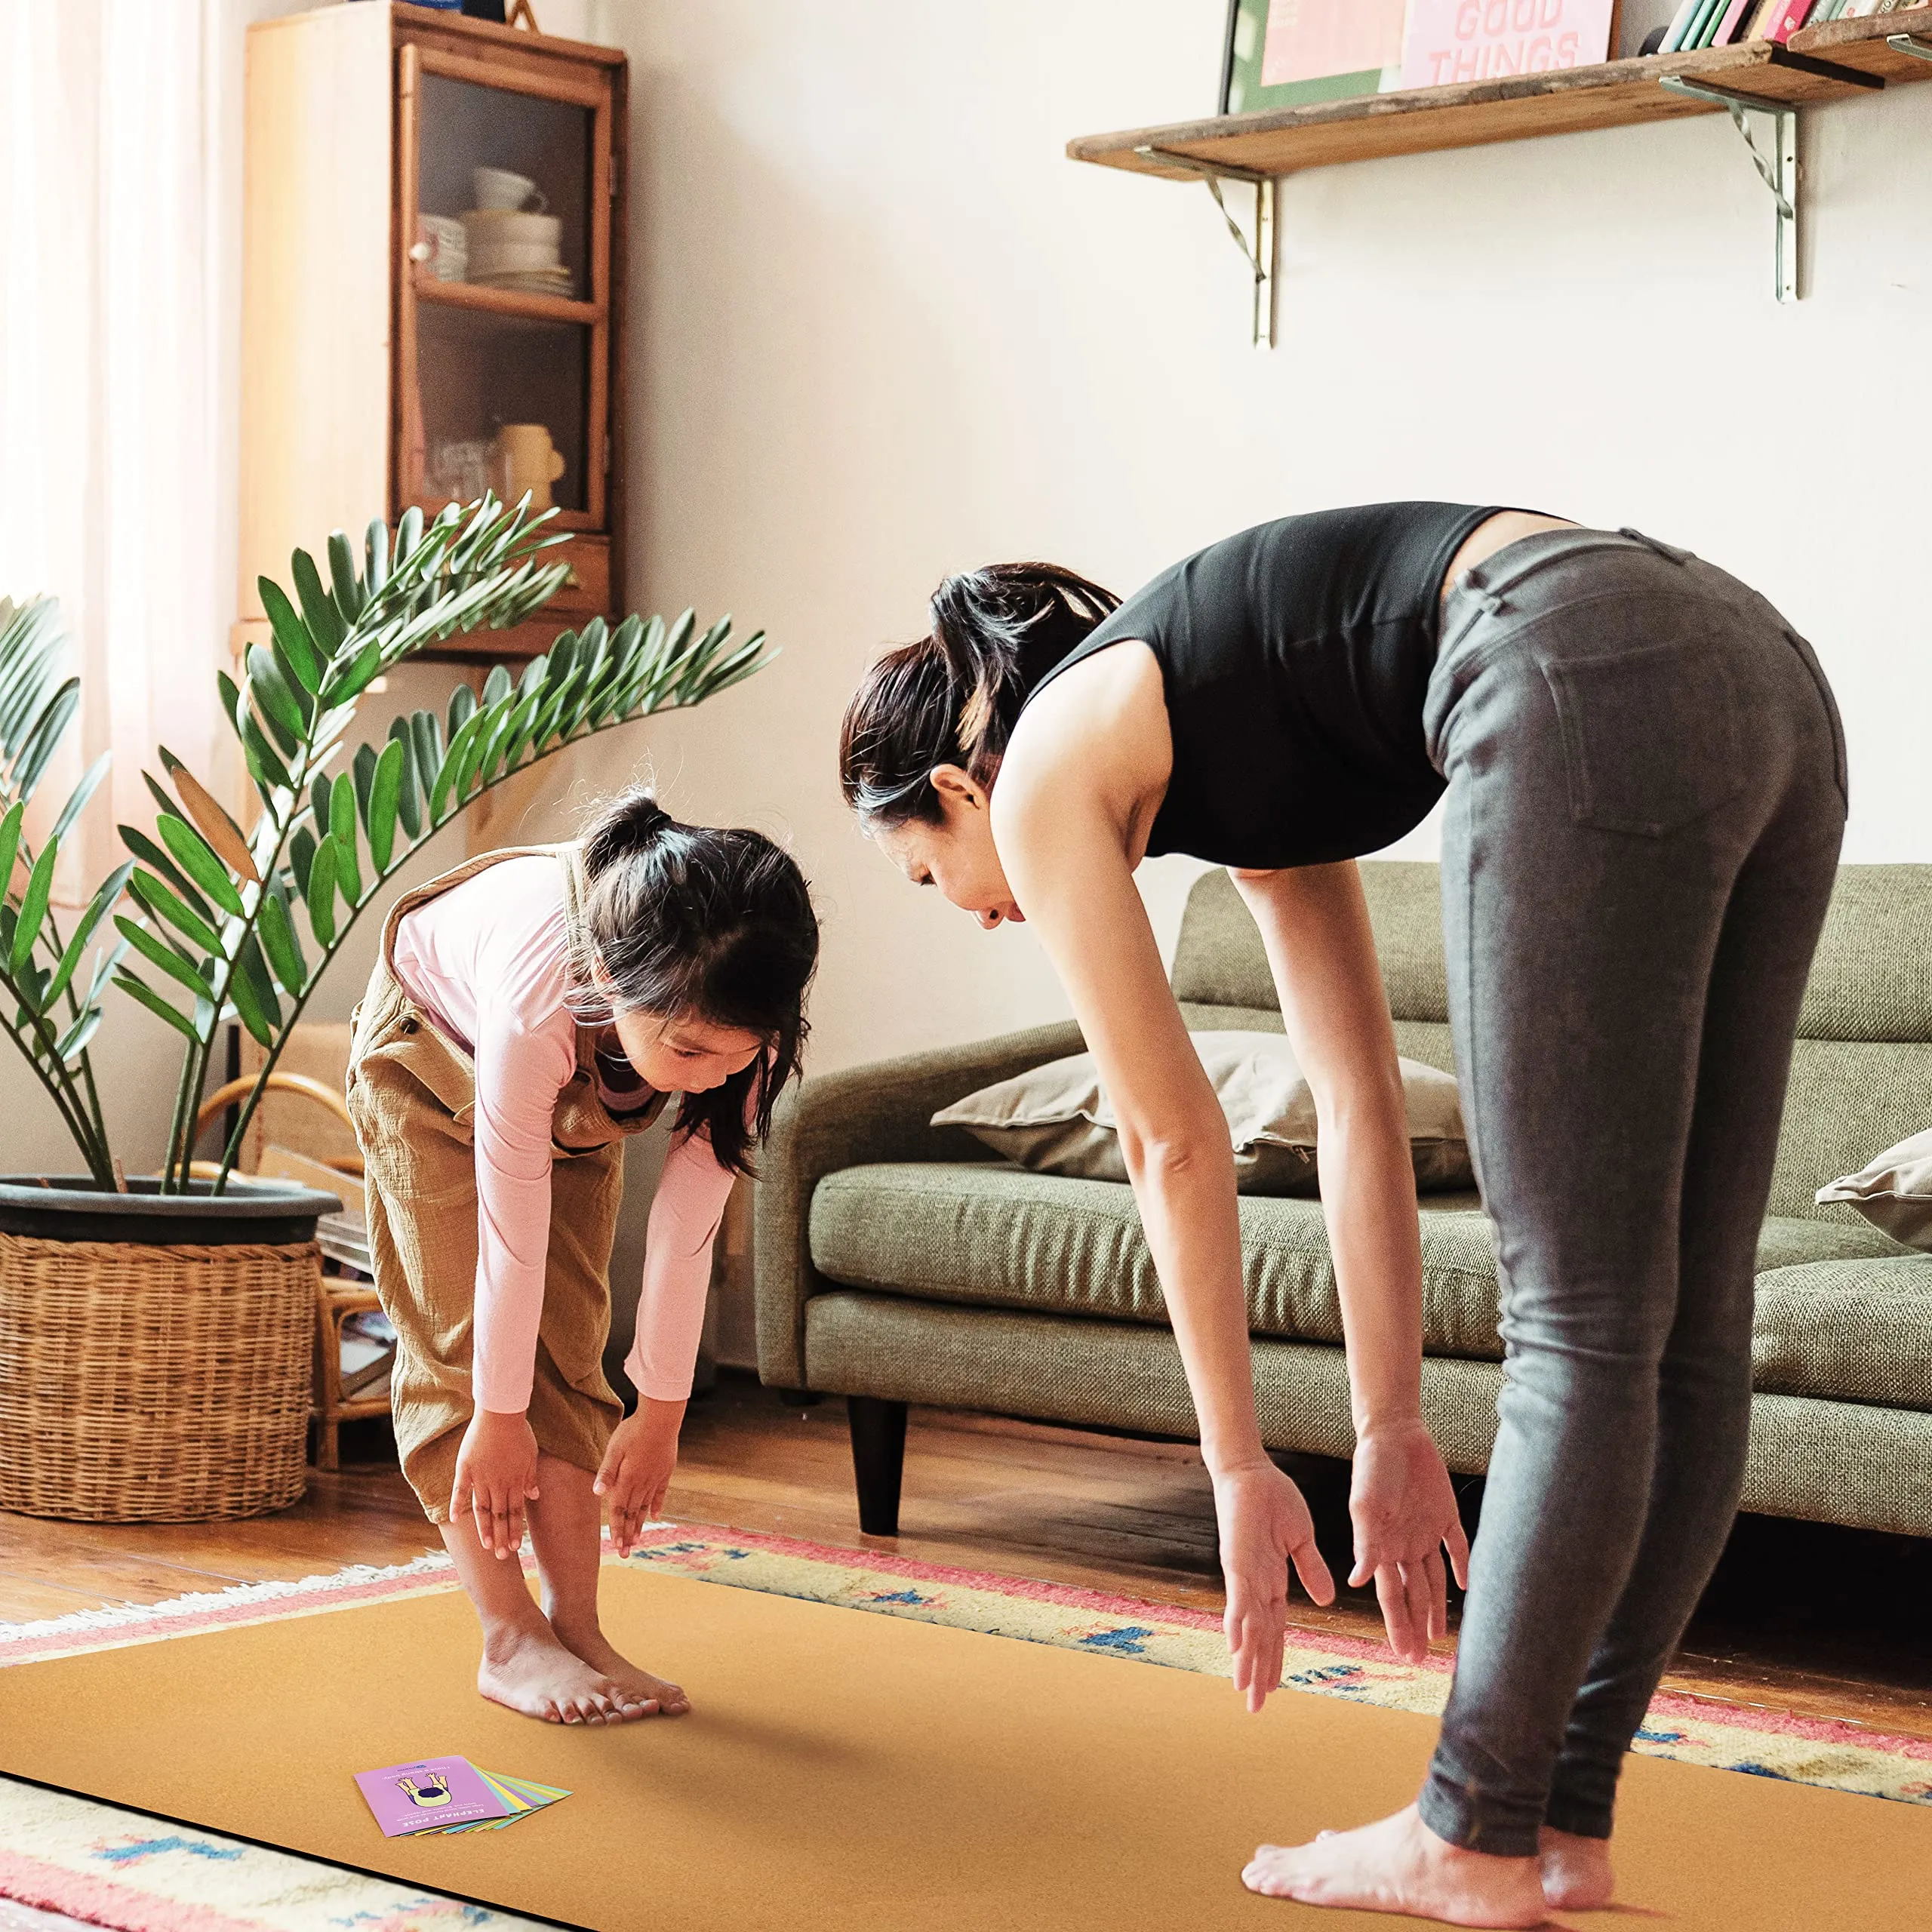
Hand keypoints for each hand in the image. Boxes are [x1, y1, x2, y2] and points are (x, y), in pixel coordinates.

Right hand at [451, 1410, 539, 1559]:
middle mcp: (498, 1483)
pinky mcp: (466, 1468)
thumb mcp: (531, 1454)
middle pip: (500, 1515)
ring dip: (485, 1528)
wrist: (501, 1412)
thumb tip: (534, 1495)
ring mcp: (481, 1477)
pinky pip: (460, 1490)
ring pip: (483, 1509)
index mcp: (515, 1480)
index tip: (514, 1547)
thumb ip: (530, 1477)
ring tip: (486, 1546)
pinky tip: (455, 1519)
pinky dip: (457, 1505)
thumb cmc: (519, 1431)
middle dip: (501, 1536)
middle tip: (502, 1556)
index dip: (515, 1529)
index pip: (515, 1511)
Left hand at [594, 1397, 684, 1555]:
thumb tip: (596, 1493)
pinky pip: (660, 1494)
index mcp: (626, 1480)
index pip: (619, 1511)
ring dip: (639, 1525)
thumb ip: (606, 1471)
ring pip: (645, 1507)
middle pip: (632, 1514)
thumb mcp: (614, 1448)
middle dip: (627, 1535)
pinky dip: (657, 1506)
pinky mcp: (665, 1471)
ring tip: (637, 1541)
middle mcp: (641, 1484)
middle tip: (626, 1554)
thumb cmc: (633, 1430)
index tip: (617, 1547)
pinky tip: (655, 1517)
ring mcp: (654, 1479)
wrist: (661, 1418)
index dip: (617, 1529)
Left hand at [1211, 1460, 1336, 1713]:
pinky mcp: (1238, 1559)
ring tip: (1245, 1689)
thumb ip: (1310, 1571)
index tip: (1274, 1688)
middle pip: (1259, 1636)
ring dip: (1247, 1657)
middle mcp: (1255, 1584)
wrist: (1252, 1472)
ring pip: (1247, 1624)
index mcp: (1272, 1580)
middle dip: (1257, 1671)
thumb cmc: (1273, 1499)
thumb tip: (1326, 1602)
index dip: (1273, 1659)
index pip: (1273, 1629)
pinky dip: (1239, 1619)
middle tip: (1254, 1707)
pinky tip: (1236, 1644)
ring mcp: (1245, 1573)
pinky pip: (1240, 1595)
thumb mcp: (1300, 1540)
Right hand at [1348, 1416, 1470, 1664]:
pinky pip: (1456, 1546)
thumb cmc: (1373, 1466)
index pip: (1390, 1595)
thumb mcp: (1365, 1505)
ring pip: (1432, 1578)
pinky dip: (1461, 1566)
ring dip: (1434, 1606)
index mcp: (1381, 1546)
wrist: (1393, 1431)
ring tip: (1438, 1635)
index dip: (1397, 1624)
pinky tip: (1464, 1587)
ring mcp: (1424, 1531)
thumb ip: (1365, 1543)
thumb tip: (1355, 1582)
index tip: (1402, 1654)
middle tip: (1420, 1657)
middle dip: (1414, 1625)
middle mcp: (1403, 1544)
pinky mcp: (1444, 1514)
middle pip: (1410, 1593)